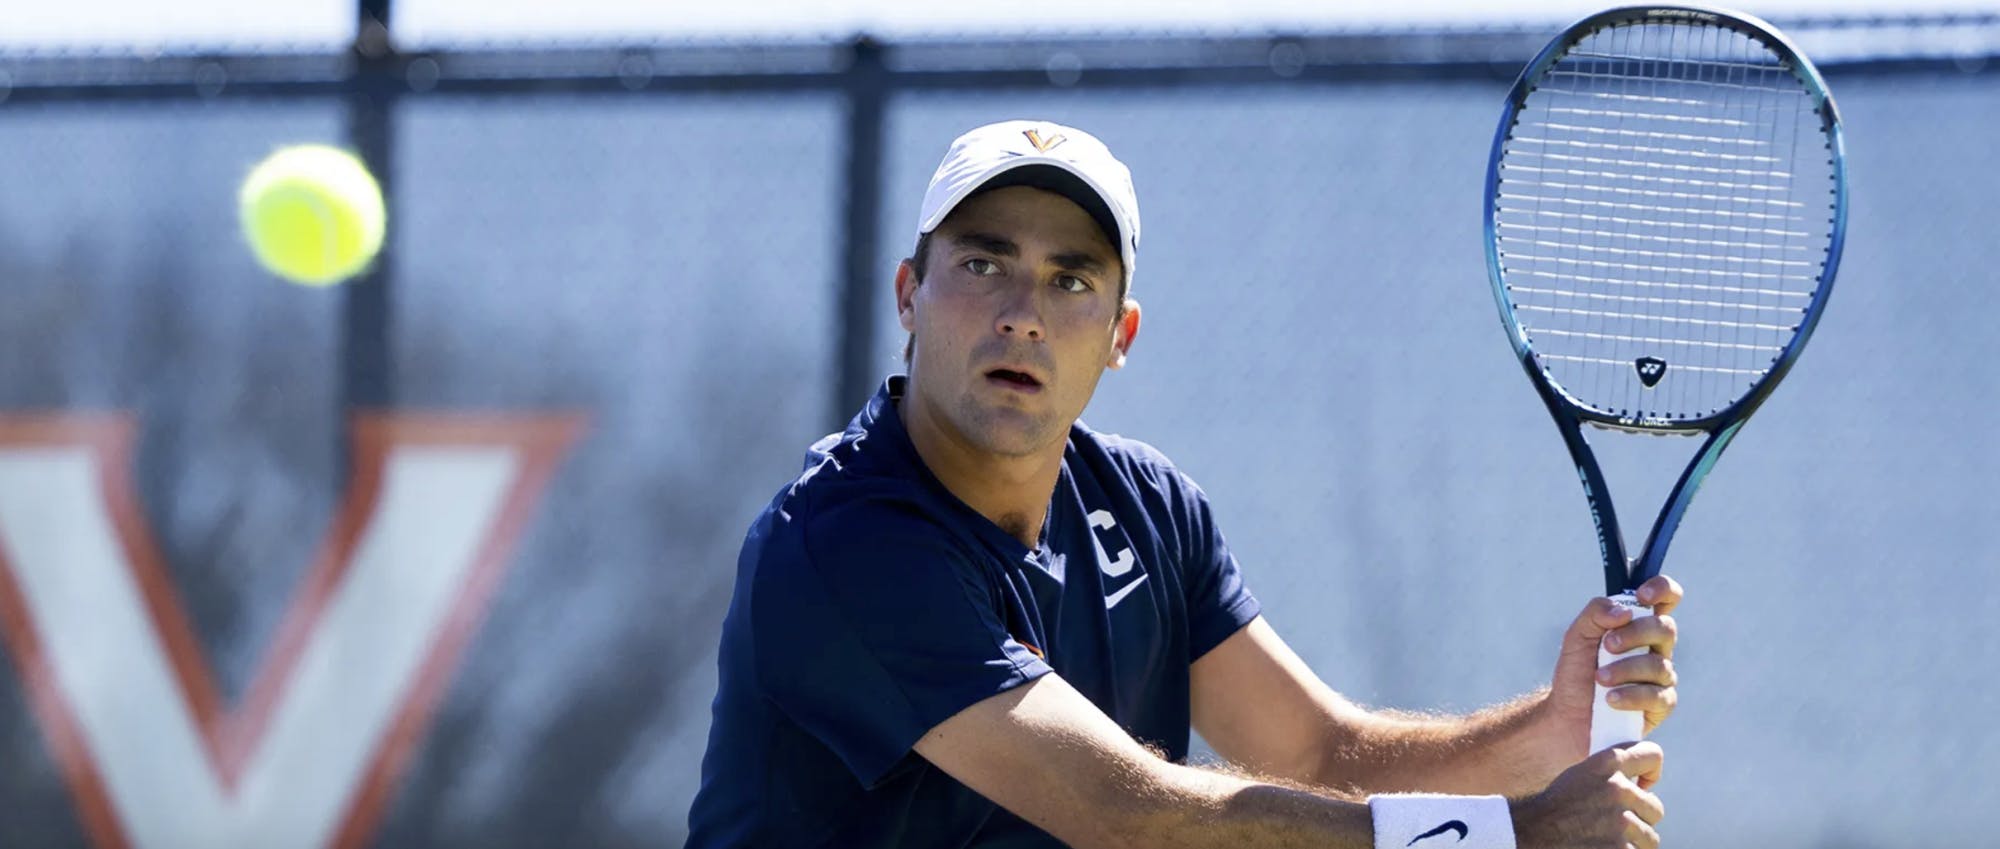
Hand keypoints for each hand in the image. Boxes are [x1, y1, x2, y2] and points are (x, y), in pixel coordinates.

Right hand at [1512, 742, 1665, 848]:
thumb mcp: (1580, 775)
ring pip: (1650, 837)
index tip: (1644, 786)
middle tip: (1615, 825)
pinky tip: (1603, 848)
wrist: (1530, 833)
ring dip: (1634, 842)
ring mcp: (1621, 821)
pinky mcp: (1620, 848)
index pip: (1653, 755)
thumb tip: (1641, 780)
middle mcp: (1617, 789)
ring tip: (1607, 839)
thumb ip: (1610, 772)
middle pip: (1655, 808)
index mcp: (1607, 763)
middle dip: (1640, 818)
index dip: (1651, 772)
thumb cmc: (1554, 806)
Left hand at [1547, 575, 1682, 754]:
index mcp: (1639, 626)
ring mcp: (1662, 677)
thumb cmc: (1577, 672)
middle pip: (1665, 629)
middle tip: (1607, 645)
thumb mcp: (1577, 636)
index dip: (1663, 589)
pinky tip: (1610, 699)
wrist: (1567, 714)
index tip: (1643, 595)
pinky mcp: (1661, 705)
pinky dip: (1631, 695)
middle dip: (1635, 634)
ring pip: (1659, 665)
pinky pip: (1657, 696)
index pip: (1666, 599)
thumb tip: (1625, 611)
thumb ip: (1596, 614)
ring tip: (1599, 678)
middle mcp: (1656, 648)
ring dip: (1625, 669)